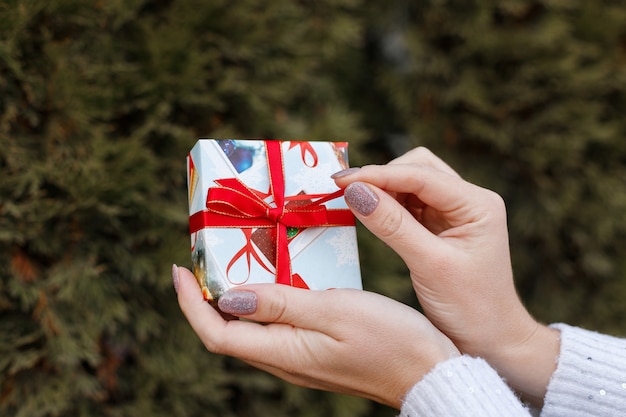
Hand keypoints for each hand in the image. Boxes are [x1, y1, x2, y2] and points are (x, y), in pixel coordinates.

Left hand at [174, 265, 458, 408]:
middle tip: (206, 257)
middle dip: (207, 297)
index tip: (180, 269)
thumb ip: (281, 305)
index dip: (191, 304)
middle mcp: (285, 361)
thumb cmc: (390, 339)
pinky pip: (277, 328)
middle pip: (228, 332)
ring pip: (252, 330)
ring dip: (235, 298)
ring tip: (237, 260)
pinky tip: (278, 277)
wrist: (429, 371)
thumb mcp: (335, 311)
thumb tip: (228, 298)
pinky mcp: (316, 352)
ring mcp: (301, 359)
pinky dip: (264, 302)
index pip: (216, 334)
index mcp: (284, 353)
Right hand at [332, 147, 559, 404]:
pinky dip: (387, 206)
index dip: (378, 174)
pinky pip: (408, 204)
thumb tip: (354, 191)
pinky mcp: (441, 226)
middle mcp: (468, 201)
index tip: (341, 181)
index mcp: (477, 205)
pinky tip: (370, 214)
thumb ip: (392, 226)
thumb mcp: (430, 265)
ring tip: (353, 203)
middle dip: (382, 177)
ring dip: (382, 190)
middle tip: (345, 193)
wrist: (492, 341)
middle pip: (417, 168)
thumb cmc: (471, 308)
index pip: (421, 175)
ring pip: (411, 183)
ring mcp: (455, 213)